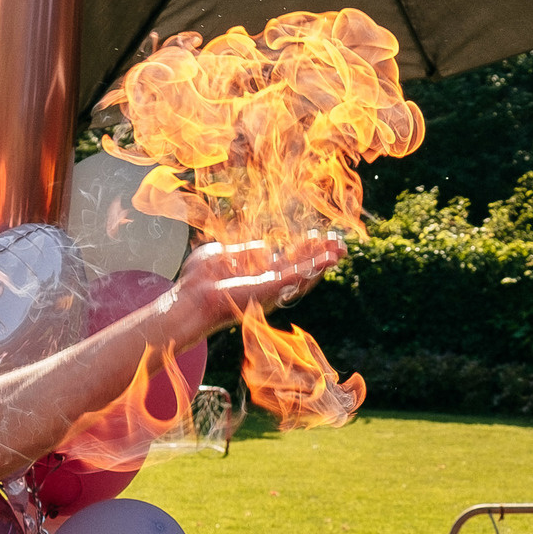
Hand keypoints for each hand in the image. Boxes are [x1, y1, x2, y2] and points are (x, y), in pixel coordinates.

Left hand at [167, 233, 343, 336]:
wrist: (191, 298)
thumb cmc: (200, 279)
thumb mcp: (222, 253)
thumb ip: (244, 249)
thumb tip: (266, 245)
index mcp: (258, 274)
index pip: (288, 260)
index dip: (304, 248)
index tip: (318, 235)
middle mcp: (268, 283)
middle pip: (302, 267)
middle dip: (321, 254)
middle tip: (340, 243)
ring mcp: (271, 288)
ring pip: (305, 274)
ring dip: (324, 261)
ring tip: (341, 250)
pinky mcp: (270, 290)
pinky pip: (297, 277)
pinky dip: (315, 267)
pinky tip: (328, 259)